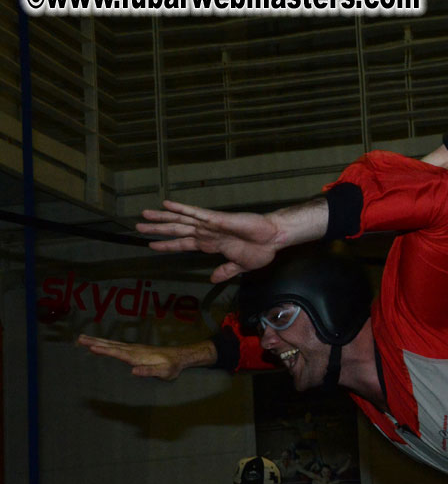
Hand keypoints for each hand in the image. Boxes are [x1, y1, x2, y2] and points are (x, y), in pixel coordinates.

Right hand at [76, 335, 214, 379]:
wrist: (179, 357)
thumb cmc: (171, 367)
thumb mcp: (163, 372)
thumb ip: (149, 371)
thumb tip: (134, 371)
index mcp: (137, 356)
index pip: (118, 353)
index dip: (105, 350)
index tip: (91, 347)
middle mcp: (133, 350)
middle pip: (110, 345)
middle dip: (94, 342)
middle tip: (78, 338)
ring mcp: (133, 349)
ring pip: (111, 344)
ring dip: (96, 341)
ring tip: (82, 338)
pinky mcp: (134, 350)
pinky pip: (116, 346)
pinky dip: (105, 344)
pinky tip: (99, 345)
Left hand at [137, 200, 288, 282]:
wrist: (273, 239)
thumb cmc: (260, 250)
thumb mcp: (240, 266)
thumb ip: (225, 271)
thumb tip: (213, 279)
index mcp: (211, 244)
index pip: (184, 244)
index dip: (168, 245)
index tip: (151, 245)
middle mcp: (206, 233)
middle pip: (177, 230)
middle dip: (157, 229)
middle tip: (138, 226)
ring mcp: (210, 225)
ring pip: (181, 220)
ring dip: (162, 218)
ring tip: (143, 215)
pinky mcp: (216, 219)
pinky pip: (195, 213)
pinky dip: (180, 208)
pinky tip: (166, 204)